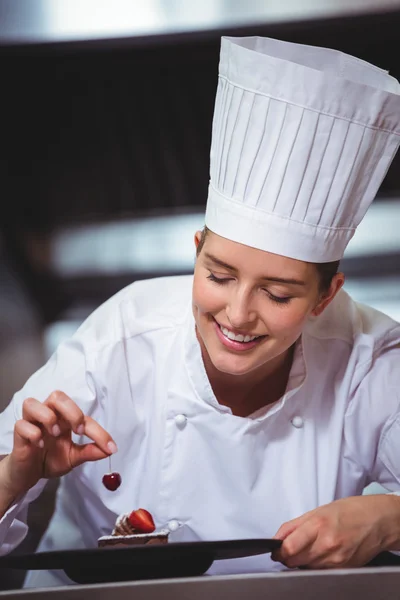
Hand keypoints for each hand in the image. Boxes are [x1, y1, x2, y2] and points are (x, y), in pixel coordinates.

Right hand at [2, 390, 116, 500]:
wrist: (29, 474)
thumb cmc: (50, 459)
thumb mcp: (74, 457)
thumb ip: (89, 452)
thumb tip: (109, 451)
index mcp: (64, 418)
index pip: (83, 416)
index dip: (98, 431)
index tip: (109, 447)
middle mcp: (48, 415)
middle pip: (57, 396)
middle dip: (71, 410)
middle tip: (77, 430)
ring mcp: (31, 423)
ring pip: (32, 403)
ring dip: (48, 417)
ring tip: (55, 434)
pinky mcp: (19, 434)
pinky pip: (21, 424)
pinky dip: (33, 433)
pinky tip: (40, 445)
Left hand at [271, 495, 399, 568]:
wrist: (378, 520)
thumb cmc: (350, 511)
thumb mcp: (318, 510)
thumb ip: (295, 525)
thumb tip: (277, 538)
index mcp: (318, 525)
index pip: (289, 548)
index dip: (278, 551)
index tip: (276, 550)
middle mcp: (327, 544)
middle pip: (295, 561)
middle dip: (288, 557)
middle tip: (289, 549)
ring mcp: (336, 559)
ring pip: (307, 568)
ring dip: (302, 561)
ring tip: (310, 547)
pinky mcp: (343, 568)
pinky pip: (321, 572)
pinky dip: (316, 565)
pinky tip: (321, 554)